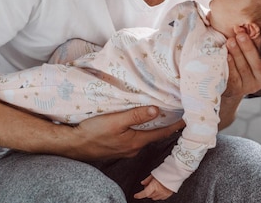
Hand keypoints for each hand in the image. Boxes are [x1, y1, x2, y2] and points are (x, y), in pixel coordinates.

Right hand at [64, 106, 184, 159]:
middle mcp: (133, 148)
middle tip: (175, 114)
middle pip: (154, 135)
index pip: (161, 133)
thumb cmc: (93, 132)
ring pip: (143, 136)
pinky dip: (139, 130)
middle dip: (165, 125)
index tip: (188, 119)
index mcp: (136, 142)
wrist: (73, 145)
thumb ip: (135, 116)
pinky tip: (136, 123)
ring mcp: (125, 150)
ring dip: (150, 127)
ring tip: (158, 115)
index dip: (175, 126)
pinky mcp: (116, 148)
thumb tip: (156, 110)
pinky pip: (133, 138)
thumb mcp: (115, 121)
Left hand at [134, 175, 173, 199]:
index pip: (144, 193)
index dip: (139, 195)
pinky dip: (159, 195)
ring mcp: (164, 193)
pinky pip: (161, 198)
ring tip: (155, 187)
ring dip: (153, 194)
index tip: (136, 195)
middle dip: (147, 192)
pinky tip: (160, 189)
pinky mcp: (168, 194)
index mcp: (154, 185)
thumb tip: (143, 183)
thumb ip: (147, 179)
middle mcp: (159, 191)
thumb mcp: (154, 173)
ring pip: (154, 198)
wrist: (176, 172)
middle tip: (149, 186)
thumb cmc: (166, 171)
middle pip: (149, 195)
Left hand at [224, 30, 260, 98]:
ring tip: (230, 41)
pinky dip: (229, 64)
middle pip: (257, 65)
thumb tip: (251, 25)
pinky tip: (225, 55)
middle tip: (241, 35)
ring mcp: (249, 85)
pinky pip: (232, 76)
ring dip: (237, 53)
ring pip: (243, 69)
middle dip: (248, 49)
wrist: (231, 78)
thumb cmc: (246, 57)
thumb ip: (256, 40)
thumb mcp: (255, 49)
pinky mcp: (236, 88)